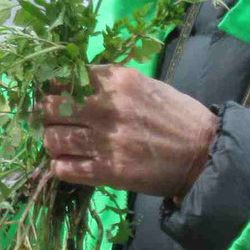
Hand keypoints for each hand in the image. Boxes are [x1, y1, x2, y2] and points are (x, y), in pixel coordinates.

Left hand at [39, 66, 218, 199]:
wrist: (204, 154)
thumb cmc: (176, 116)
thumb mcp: (144, 84)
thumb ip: (108, 83)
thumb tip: (71, 83)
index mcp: (116, 80)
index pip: (63, 77)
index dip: (51, 88)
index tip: (51, 95)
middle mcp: (106, 107)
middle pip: (49, 107)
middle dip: (45, 115)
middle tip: (51, 122)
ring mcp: (105, 141)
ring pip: (52, 139)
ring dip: (52, 142)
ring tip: (62, 145)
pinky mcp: (108, 171)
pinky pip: (64, 169)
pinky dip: (60, 167)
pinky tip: (70, 164)